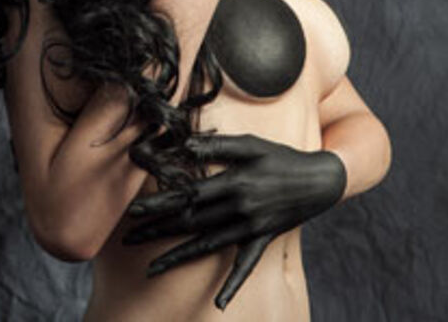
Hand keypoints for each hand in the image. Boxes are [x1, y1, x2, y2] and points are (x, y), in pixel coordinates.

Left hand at [123, 133, 345, 310]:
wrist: (318, 180)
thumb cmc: (280, 157)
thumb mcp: (250, 144)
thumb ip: (217, 144)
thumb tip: (186, 145)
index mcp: (233, 183)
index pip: (188, 196)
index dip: (160, 203)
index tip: (135, 211)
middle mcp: (239, 209)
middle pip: (191, 222)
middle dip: (158, 230)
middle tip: (129, 238)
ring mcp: (250, 228)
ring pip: (207, 245)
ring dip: (177, 256)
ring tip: (151, 268)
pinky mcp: (262, 240)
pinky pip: (245, 266)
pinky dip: (232, 285)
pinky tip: (219, 304)